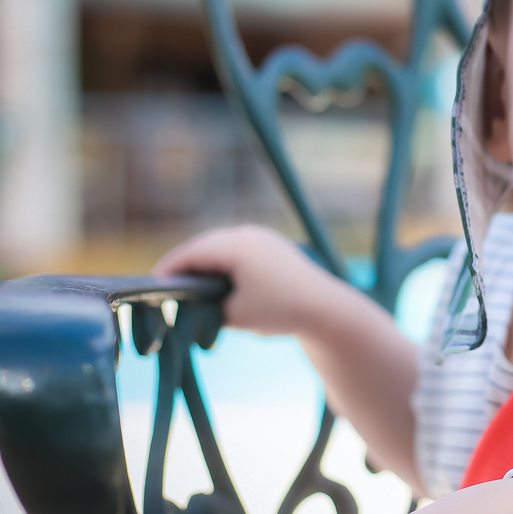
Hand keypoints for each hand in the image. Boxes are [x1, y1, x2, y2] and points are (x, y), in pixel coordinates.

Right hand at [154, 225, 336, 336]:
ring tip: (187, 286)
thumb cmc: (280, 311)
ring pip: (220, 246)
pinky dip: (222, 263)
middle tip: (164, 288)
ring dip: (204, 263)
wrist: (326, 308)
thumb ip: (206, 307)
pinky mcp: (271, 246)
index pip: (191, 254)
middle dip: (183, 266)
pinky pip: (237, 249)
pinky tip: (216, 281)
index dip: (168, 270)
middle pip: (203, 246)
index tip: (150, 287)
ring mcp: (262, 237)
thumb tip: (189, 304)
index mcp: (236, 246)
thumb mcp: (234, 314)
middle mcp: (248, 234)